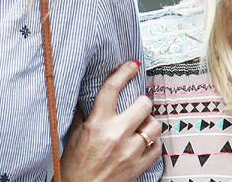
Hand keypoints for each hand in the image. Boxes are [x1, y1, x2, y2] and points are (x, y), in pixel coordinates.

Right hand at [61, 61, 161, 181]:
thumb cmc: (73, 164)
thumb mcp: (74, 134)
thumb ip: (84, 113)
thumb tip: (89, 93)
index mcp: (97, 124)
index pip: (112, 89)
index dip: (124, 72)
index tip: (132, 65)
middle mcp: (115, 135)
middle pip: (143, 105)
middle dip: (141, 103)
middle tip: (137, 107)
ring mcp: (129, 152)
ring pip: (154, 126)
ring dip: (149, 124)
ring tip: (141, 127)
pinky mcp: (138, 167)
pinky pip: (158, 148)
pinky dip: (153, 144)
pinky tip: (144, 143)